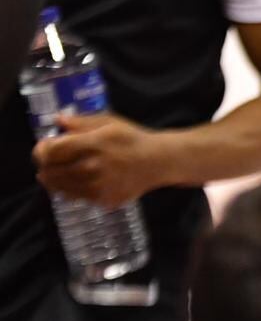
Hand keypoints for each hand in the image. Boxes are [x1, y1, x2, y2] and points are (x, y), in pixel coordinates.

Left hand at [33, 113, 172, 206]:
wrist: (159, 162)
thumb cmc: (132, 138)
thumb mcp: (109, 122)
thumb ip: (81, 122)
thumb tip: (58, 120)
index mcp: (93, 145)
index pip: (51, 152)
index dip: (41, 150)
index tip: (45, 147)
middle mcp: (93, 168)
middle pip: (50, 173)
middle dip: (46, 166)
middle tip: (50, 161)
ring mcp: (98, 187)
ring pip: (59, 188)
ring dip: (55, 179)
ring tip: (60, 171)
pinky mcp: (104, 200)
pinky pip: (75, 197)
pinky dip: (71, 190)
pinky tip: (78, 180)